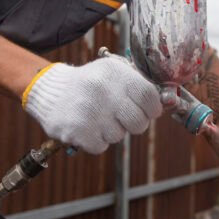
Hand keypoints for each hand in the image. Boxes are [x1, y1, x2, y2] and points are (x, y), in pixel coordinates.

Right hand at [23, 58, 162, 153]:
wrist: (49, 90)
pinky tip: (87, 127)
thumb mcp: (113, 72)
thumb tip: (169, 102)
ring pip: (119, 136)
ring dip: (111, 131)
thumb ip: (139, 85)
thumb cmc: (90, 83)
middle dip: (135, 124)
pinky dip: (96, 141)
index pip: (149, 96)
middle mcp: (103, 91)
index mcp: (115, 73)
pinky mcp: (77, 131)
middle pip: (139, 122)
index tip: (149, 111)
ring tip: (97, 117)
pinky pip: (101, 146)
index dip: (153, 108)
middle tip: (122, 118)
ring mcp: (90, 112)